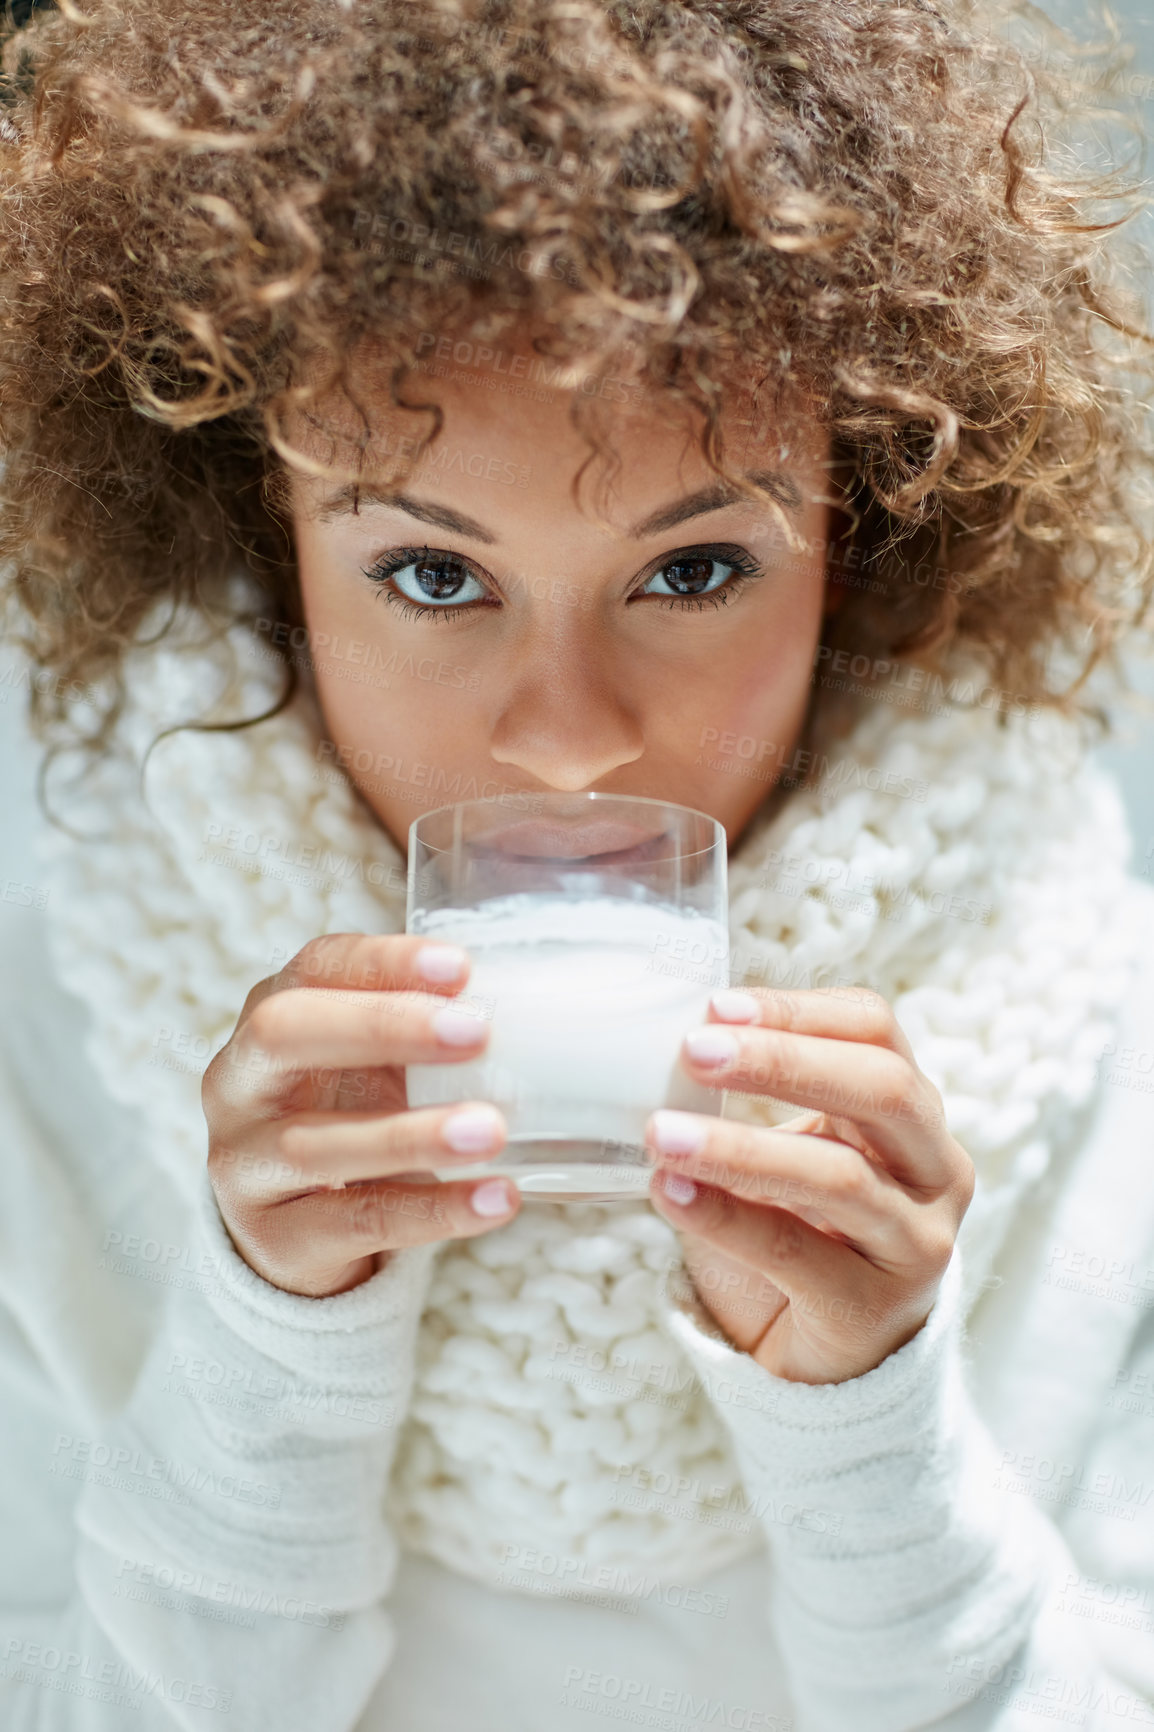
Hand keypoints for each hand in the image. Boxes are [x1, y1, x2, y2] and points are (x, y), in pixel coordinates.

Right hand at [202, 934, 519, 1296]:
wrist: (297, 1234)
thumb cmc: (352, 1118)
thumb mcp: (376, 1065)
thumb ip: (427, 1034)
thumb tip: (540, 1010)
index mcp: (270, 1017)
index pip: (314, 967)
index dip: (382, 962)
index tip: (460, 967)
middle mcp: (238, 1083)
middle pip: (283, 1033)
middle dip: (380, 1026)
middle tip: (475, 1033)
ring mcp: (244, 1164)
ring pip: (314, 1143)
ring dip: (411, 1133)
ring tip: (491, 1130)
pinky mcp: (274, 1238)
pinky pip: (355, 1223)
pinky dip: (432, 1211)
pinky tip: (494, 1199)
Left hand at [645, 986, 974, 1384]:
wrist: (826, 1359)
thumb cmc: (803, 1229)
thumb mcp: (794, 1148)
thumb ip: (760, 1097)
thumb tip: (674, 1043)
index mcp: (911, 1111)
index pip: (875, 1031)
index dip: (798, 1011)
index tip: (716, 1007)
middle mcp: (934, 1168)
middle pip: (881, 1088)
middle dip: (783, 1062)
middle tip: (695, 1051)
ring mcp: (917, 1240)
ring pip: (840, 1175)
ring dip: (739, 1148)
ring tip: (663, 1133)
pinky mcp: (874, 1306)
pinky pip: (794, 1252)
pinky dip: (725, 1217)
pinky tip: (672, 1192)